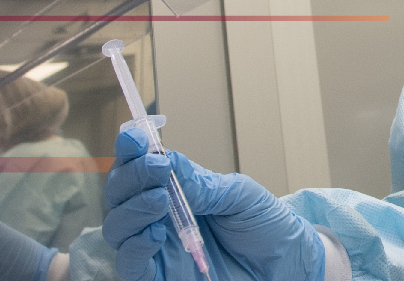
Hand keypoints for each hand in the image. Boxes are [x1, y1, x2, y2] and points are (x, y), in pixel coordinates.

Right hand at [103, 127, 323, 280]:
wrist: (286, 264)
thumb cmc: (265, 226)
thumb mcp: (240, 195)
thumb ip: (202, 183)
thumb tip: (166, 163)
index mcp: (176, 191)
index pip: (138, 167)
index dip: (131, 150)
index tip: (135, 137)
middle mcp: (158, 216)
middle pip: (119, 194)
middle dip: (132, 176)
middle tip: (157, 168)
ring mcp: (156, 247)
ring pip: (116, 227)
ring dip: (132, 208)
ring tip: (160, 199)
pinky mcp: (159, 276)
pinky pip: (130, 264)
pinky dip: (135, 246)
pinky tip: (155, 232)